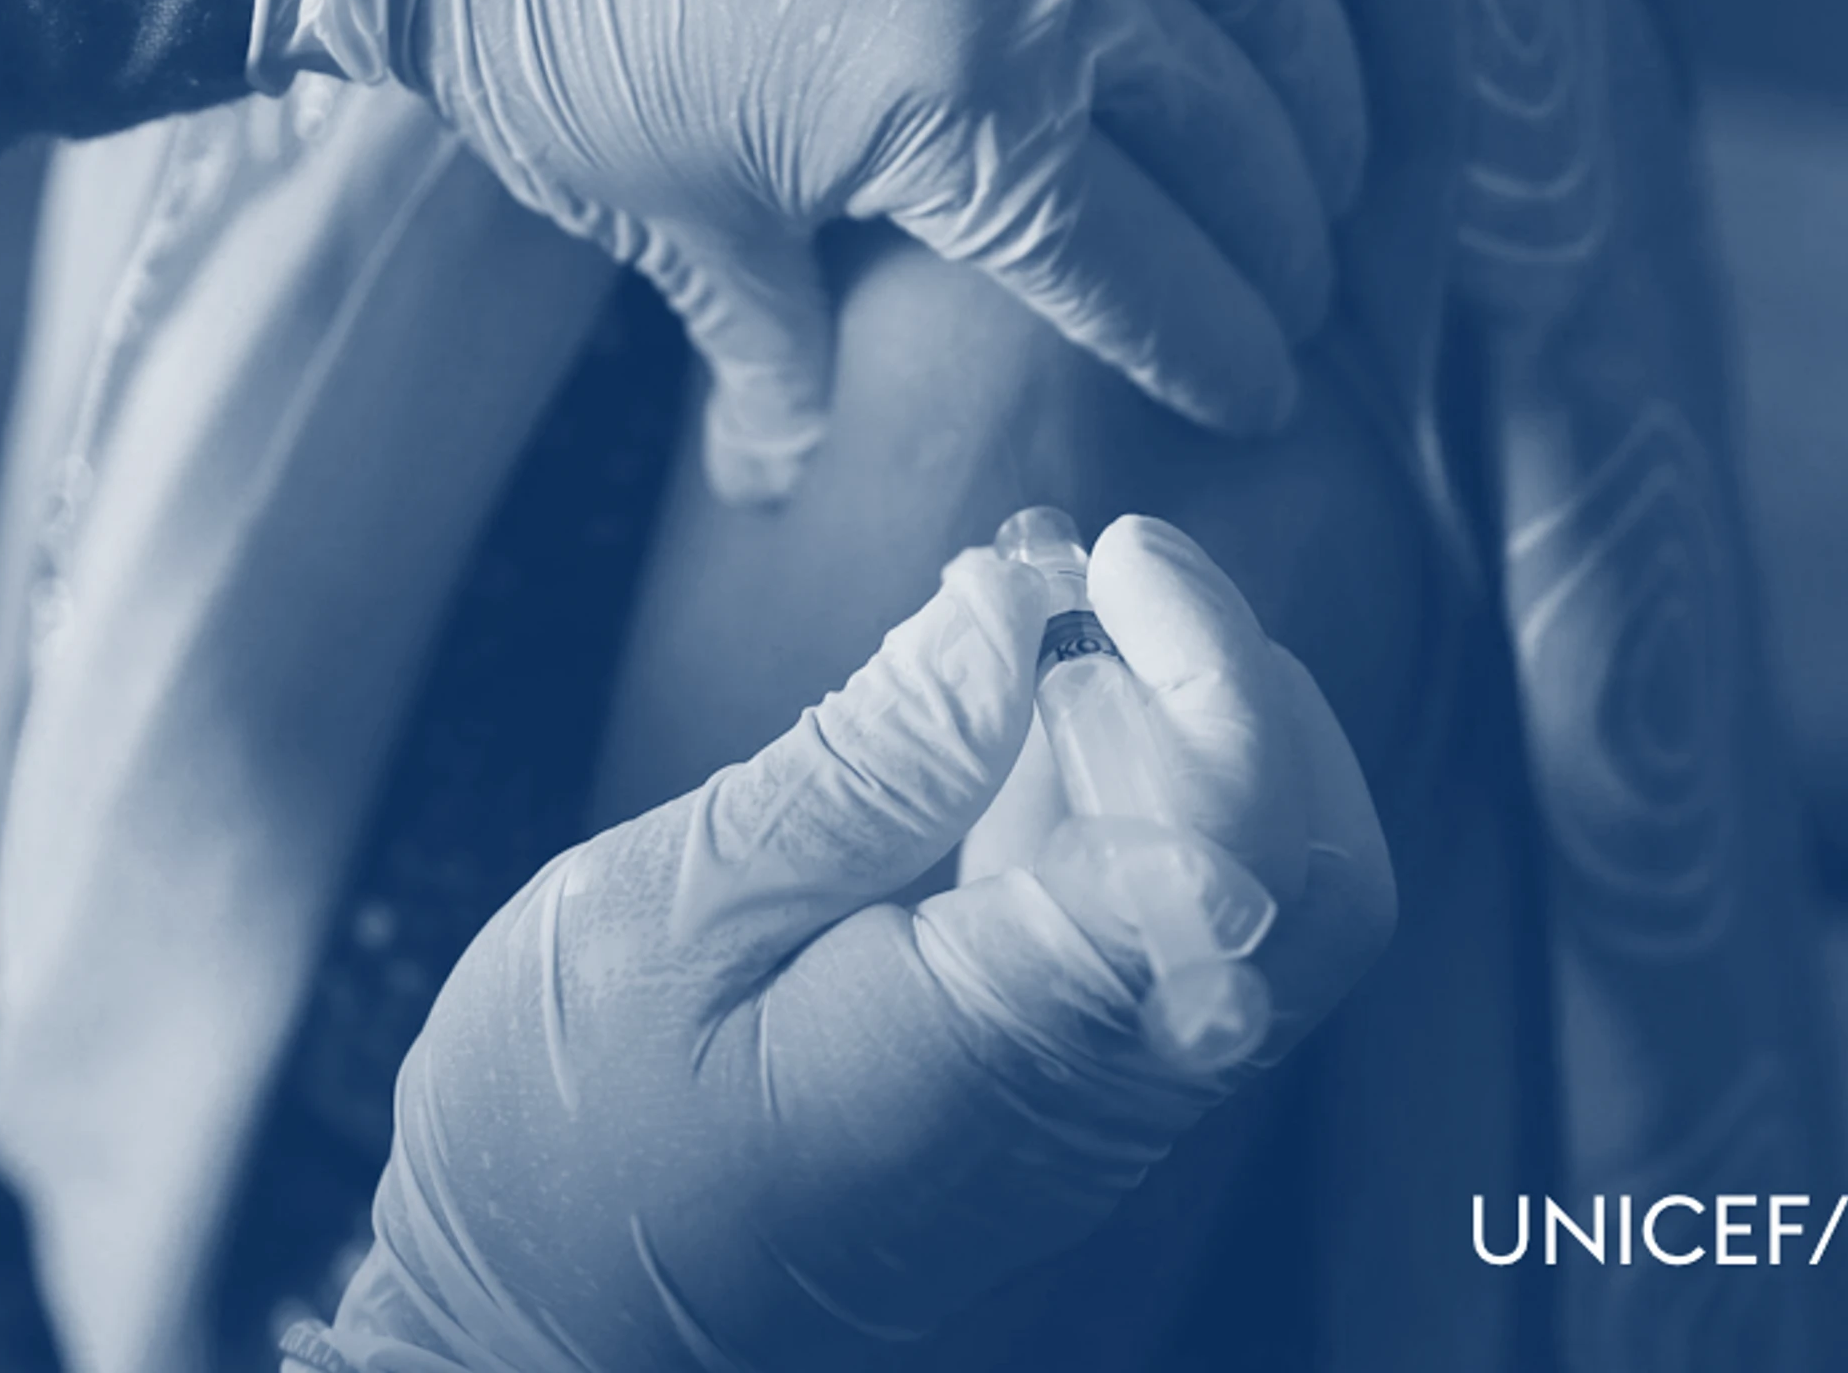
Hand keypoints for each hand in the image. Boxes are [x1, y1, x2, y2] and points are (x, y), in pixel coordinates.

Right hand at [316, 516, 1395, 1371]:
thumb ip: (869, 767)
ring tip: (1017, 622)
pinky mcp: (1057, 1100)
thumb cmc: (562, 1148)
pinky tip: (994, 725)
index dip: (1215, 668)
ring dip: (1176, 732)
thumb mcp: (670, 915)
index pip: (1239, 848)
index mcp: (999, 1044)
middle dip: (1234, 688)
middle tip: (1088, 578)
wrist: (538, 1344)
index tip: (1111, 554)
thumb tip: (1016, 601)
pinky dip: (1115, 799)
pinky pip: (1156, 932)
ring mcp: (1089, 1109)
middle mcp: (1090, 1094)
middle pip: (1309, 876)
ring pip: (1254, 898)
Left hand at [394, 0, 1365, 501]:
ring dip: (1319, 66)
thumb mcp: (670, 219)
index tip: (1263, 391)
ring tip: (1332, 141)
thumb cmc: (546, 30)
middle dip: (1291, 232)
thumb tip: (788, 473)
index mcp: (956, 112)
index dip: (1220, 345)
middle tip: (1311, 288)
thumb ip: (773, 349)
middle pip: (1234, 127)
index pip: (1146, 267)